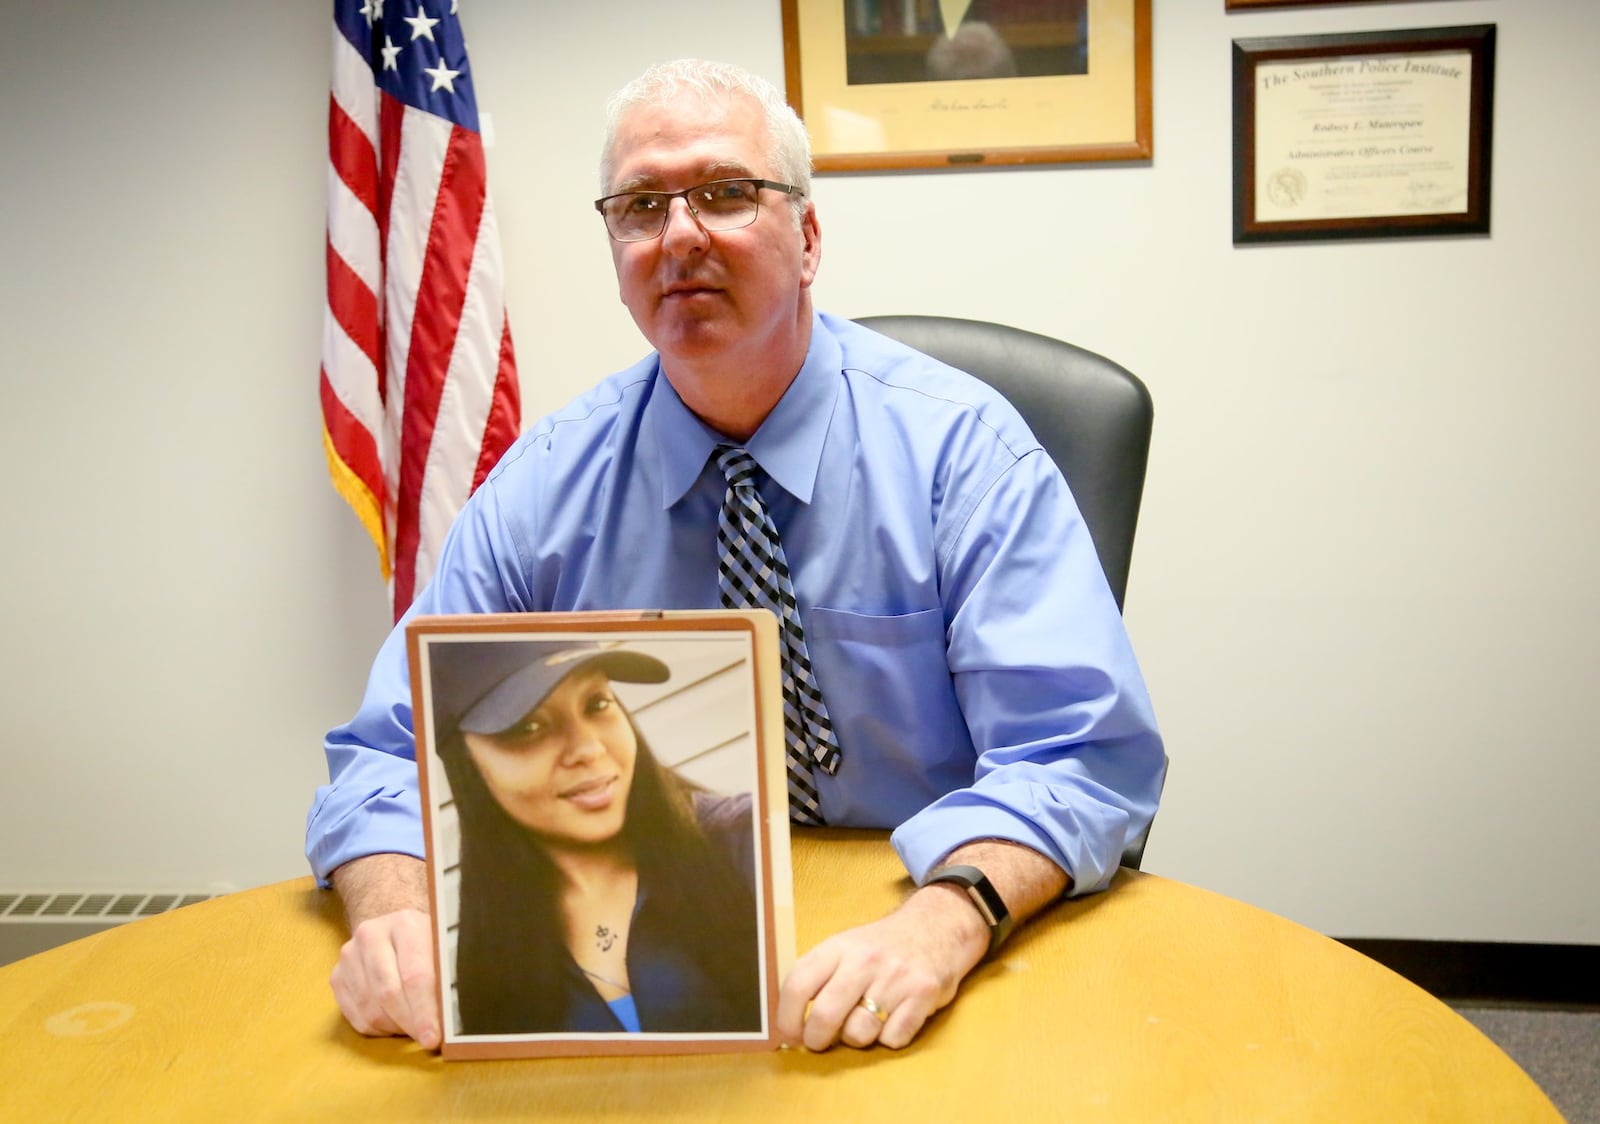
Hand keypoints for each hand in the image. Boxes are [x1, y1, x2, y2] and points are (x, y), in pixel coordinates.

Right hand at [329, 907, 441, 1048]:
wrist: (394, 930)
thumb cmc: (427, 943)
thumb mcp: (444, 949)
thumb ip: (447, 977)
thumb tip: (450, 1017)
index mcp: (405, 924)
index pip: (415, 975)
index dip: (425, 1011)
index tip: (434, 1038)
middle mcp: (371, 935)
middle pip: (389, 994)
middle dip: (410, 1023)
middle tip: (427, 1040)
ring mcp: (349, 956)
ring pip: (371, 1010)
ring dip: (395, 1027)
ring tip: (415, 1027)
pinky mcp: (337, 976)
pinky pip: (356, 1017)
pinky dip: (379, 1029)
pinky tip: (395, 1023)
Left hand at [776, 882, 987, 1050]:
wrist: (937, 926)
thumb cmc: (882, 946)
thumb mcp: (845, 946)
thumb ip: (818, 977)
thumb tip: (790, 1022)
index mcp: (838, 947)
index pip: (797, 985)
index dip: (787, 1018)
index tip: (790, 1034)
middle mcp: (865, 961)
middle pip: (825, 1015)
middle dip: (816, 1040)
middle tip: (819, 1042)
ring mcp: (895, 978)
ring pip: (859, 1034)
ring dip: (857, 1038)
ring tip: (864, 1023)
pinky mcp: (923, 994)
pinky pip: (893, 1039)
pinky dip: (889, 1038)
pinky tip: (892, 1020)